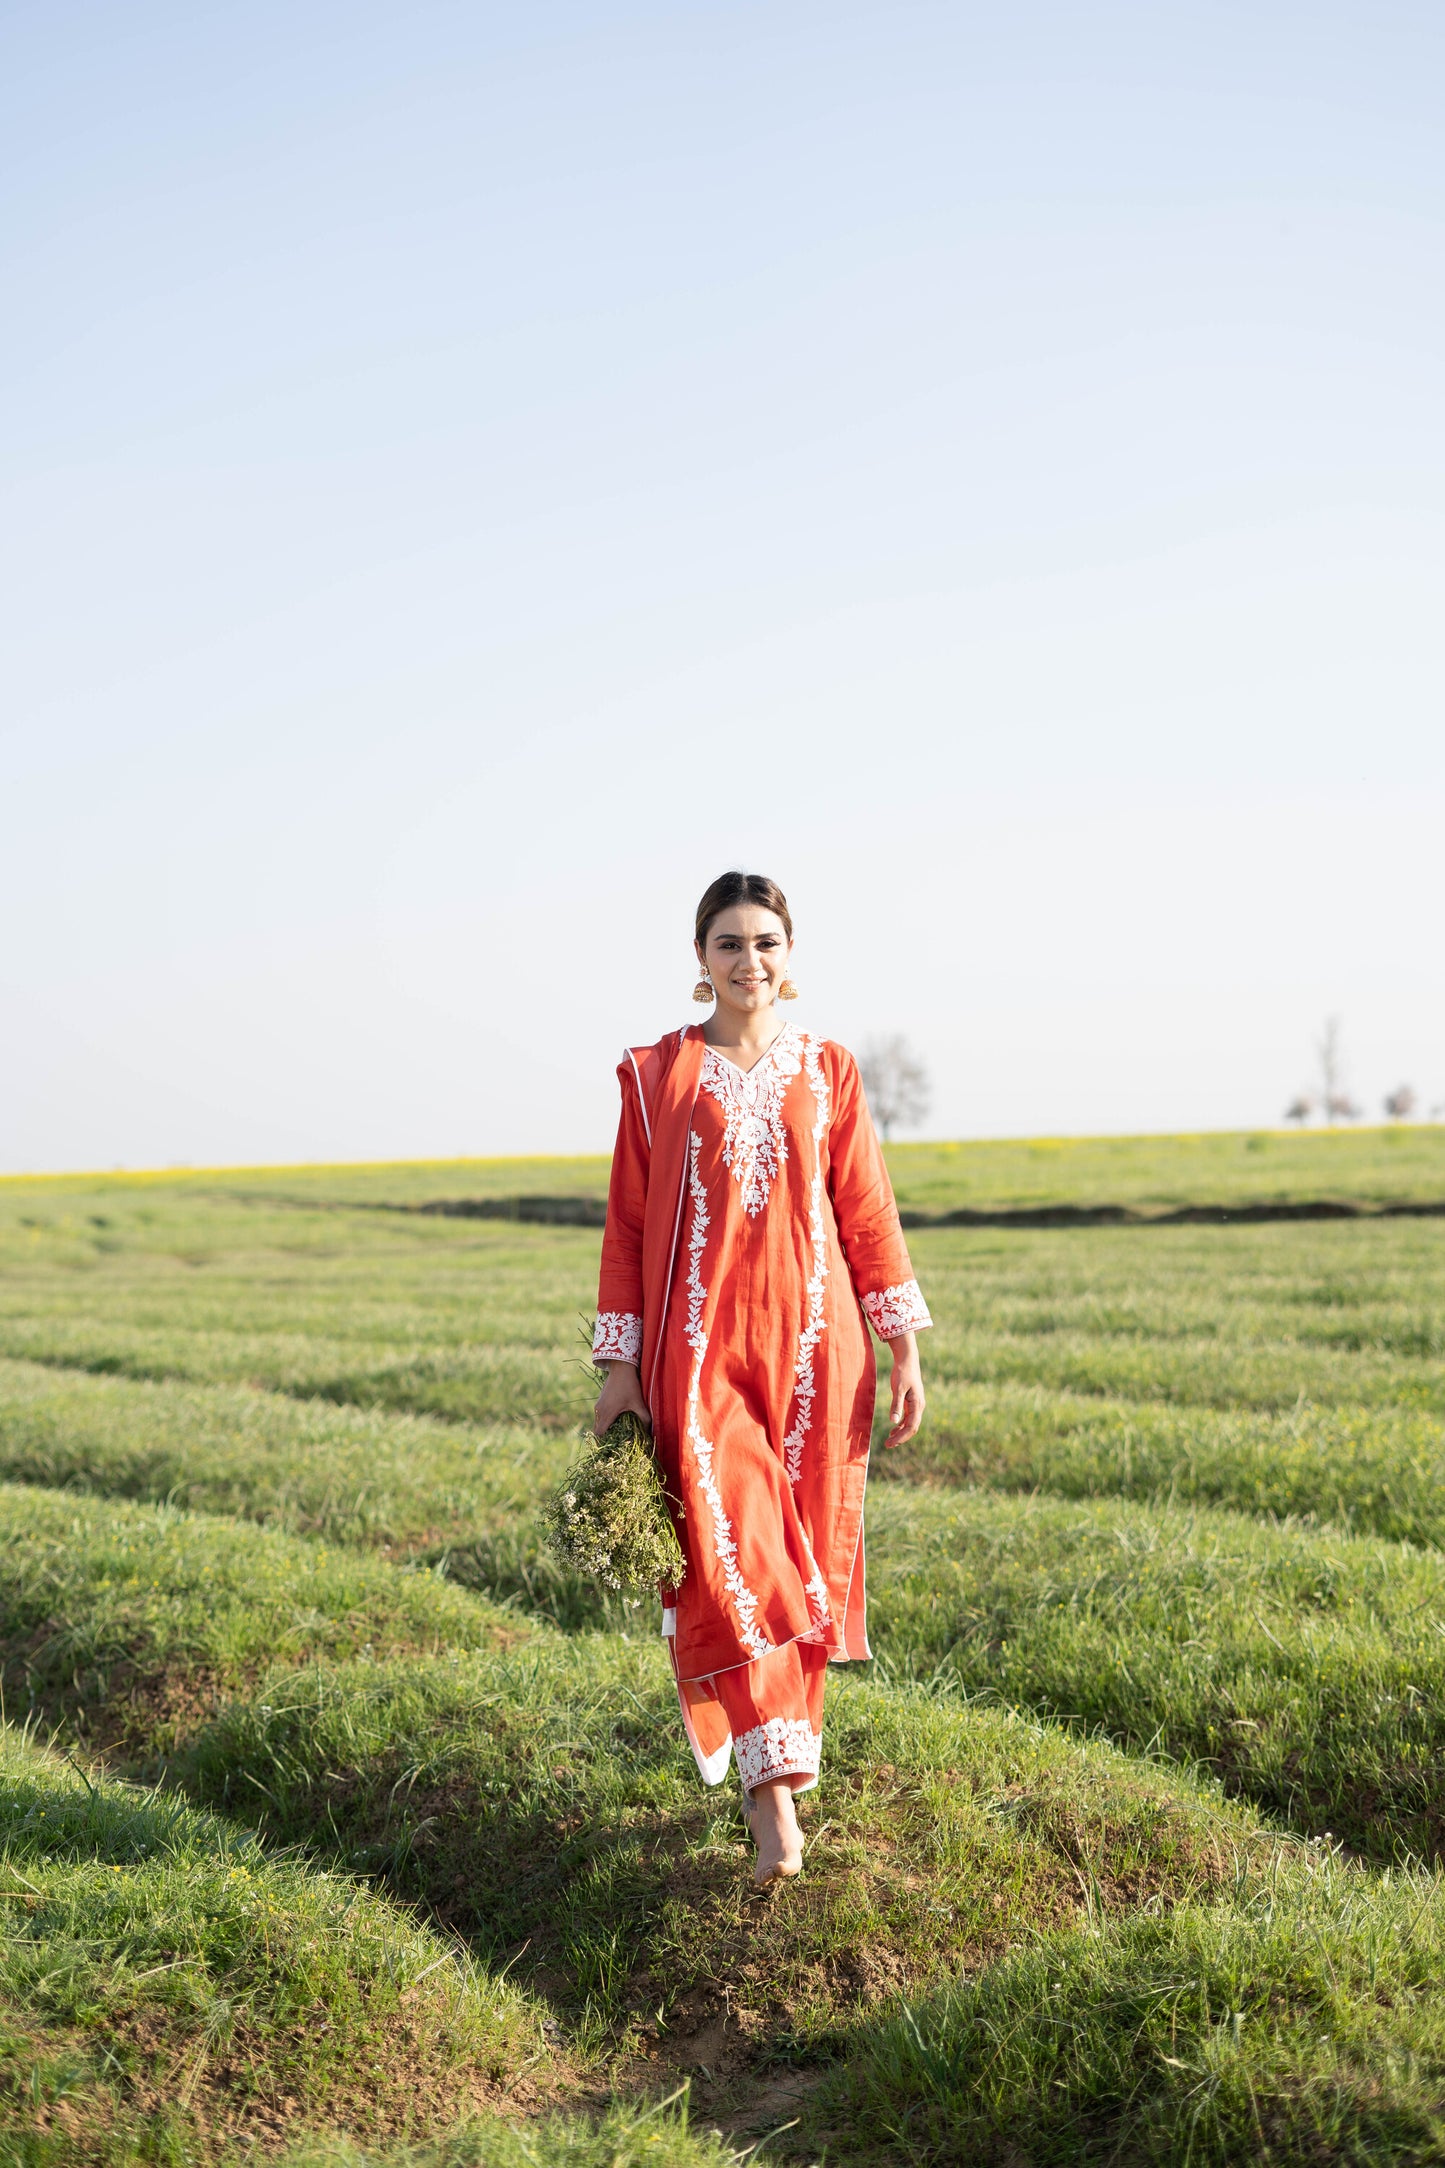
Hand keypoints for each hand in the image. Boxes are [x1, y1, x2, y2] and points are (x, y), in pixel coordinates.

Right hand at [593, 1361, 651, 1435]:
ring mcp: (598, 1405)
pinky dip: (604, 1421)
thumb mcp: (638, 1403)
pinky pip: (599, 1416)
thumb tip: (649, 1431)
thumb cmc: (630, 1386)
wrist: (620, 1369)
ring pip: (598, 1423)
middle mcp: (599, 1411)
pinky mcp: (600, 1401)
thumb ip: (644, 1418)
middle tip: (617, 1441)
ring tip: (617, 1432)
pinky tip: (616, 1420)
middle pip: (597, 1430)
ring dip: (605, 1428)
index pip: (599, 1434)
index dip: (605, 1442)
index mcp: (607, 1413)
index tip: (614, 1445)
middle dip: (605, 1437)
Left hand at [883, 1334, 924, 1449]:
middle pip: (912, 1428)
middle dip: (901, 1438)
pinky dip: (901, 1425)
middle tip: (887, 1445)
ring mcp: (916, 1405)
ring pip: (910, 1424)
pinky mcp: (911, 1402)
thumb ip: (896, 1404)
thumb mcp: (898, 1388)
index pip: (911, 1427)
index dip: (901, 1437)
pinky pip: (908, 1418)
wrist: (907, 1359)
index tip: (890, 1443)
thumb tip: (893, 1421)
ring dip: (900, 1433)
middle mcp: (919, 1407)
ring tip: (889, 1441)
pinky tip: (893, 1429)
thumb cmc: (902, 1372)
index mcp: (917, 1404)